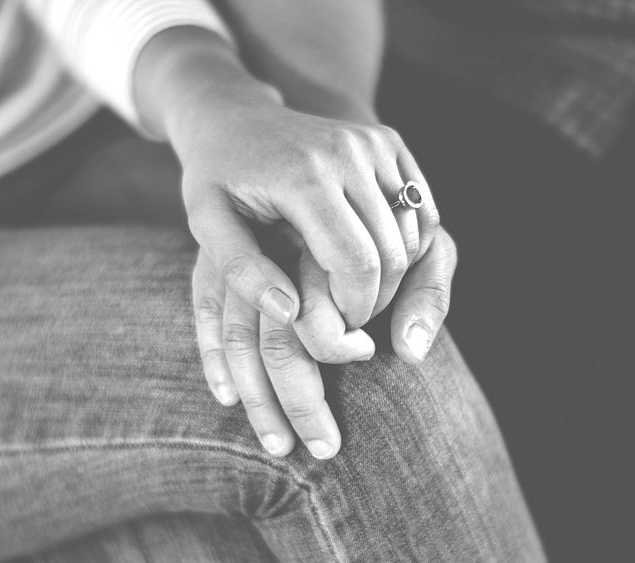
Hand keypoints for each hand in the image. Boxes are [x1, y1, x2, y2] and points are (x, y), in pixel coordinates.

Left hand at [137, 28, 437, 328]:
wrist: (233, 114)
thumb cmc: (215, 176)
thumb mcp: (205, 223)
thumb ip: (241, 271)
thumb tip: (290, 313)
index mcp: (304, 176)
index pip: (356, 262)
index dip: (356, 306)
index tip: (339, 326)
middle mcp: (348, 152)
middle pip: (392, 251)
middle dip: (379, 297)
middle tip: (352, 316)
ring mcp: (373, 142)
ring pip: (413, 232)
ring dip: (397, 274)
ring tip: (361, 290)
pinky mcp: (389, 140)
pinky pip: (422, 209)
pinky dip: (410, 245)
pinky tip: (378, 262)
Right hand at [192, 228, 457, 458]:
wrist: (321, 163)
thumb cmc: (390, 214)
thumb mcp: (424, 242)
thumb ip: (428, 289)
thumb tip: (411, 353)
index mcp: (331, 241)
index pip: (325, 314)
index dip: (339, 348)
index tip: (365, 357)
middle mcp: (279, 249)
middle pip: (281, 341)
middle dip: (302, 402)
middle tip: (327, 449)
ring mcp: (240, 254)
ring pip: (239, 337)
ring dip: (260, 400)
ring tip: (280, 448)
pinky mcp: (211, 258)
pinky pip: (205, 312)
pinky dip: (213, 359)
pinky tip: (227, 399)